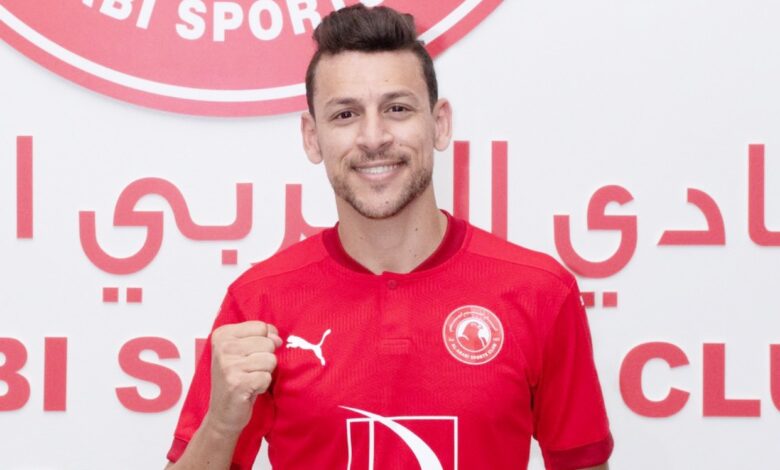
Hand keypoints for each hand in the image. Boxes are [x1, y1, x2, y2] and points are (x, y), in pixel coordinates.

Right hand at [206, 320, 281, 435]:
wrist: (223, 413)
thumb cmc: (236, 380)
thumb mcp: (245, 351)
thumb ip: (262, 336)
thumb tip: (277, 338)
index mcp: (223, 335)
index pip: (262, 327)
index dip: (264, 342)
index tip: (249, 355)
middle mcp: (223, 347)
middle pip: (268, 343)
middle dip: (264, 359)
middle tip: (249, 371)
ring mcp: (228, 365)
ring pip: (270, 360)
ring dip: (264, 373)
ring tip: (249, 380)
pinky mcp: (237, 383)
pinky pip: (267, 377)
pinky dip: (262, 386)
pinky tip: (249, 389)